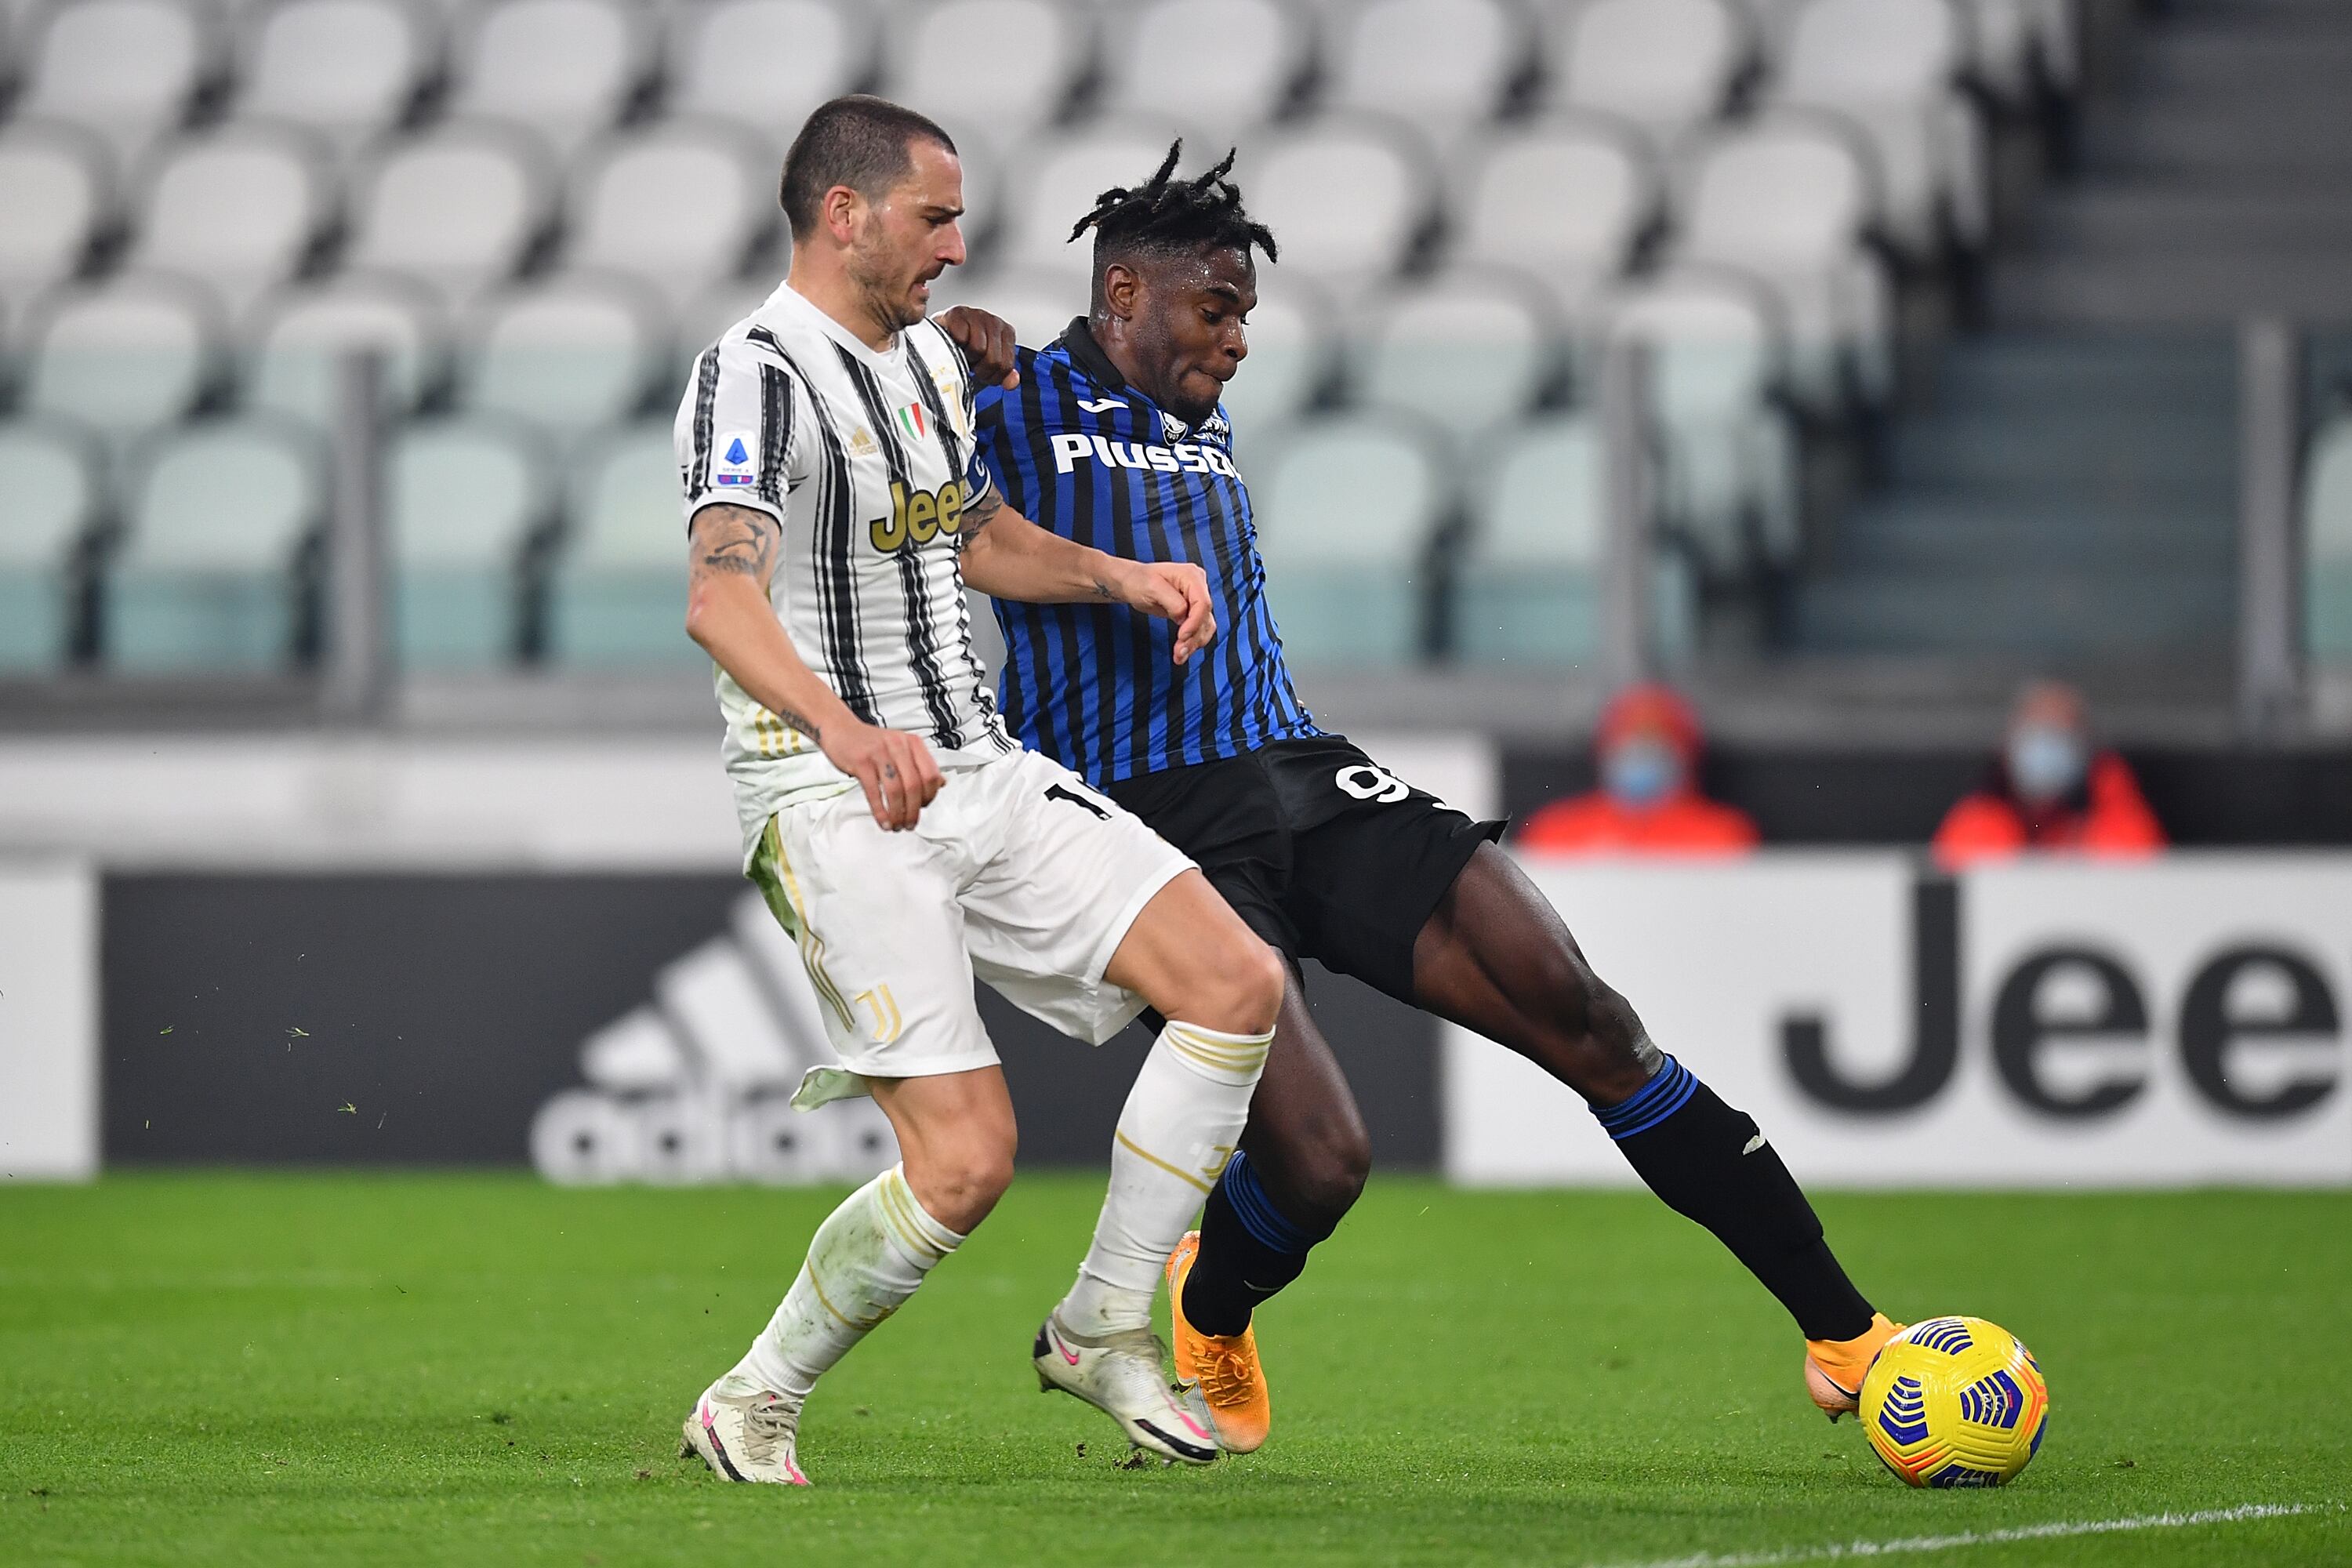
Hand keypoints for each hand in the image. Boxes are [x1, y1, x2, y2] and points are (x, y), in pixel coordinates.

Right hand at [821, 719, 945, 829]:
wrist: (840, 729)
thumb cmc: (871, 743)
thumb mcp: (901, 748)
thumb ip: (920, 765)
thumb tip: (942, 783)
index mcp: (912, 743)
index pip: (931, 774)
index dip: (930, 796)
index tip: (923, 807)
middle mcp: (898, 745)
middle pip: (914, 785)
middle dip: (913, 810)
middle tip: (910, 823)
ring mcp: (879, 752)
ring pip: (896, 790)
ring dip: (898, 814)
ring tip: (896, 825)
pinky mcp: (861, 762)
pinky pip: (874, 792)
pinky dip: (880, 811)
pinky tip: (883, 821)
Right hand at [935, 305, 1018, 389]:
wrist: (943, 329)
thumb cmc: (967, 344)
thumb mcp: (988, 360)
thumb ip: (1003, 372)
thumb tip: (1012, 382)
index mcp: (1006, 333)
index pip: (1006, 366)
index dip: (992, 376)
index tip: (983, 372)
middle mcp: (994, 322)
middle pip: (994, 360)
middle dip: (980, 369)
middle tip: (972, 363)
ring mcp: (977, 316)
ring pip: (978, 349)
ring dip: (967, 357)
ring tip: (964, 352)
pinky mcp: (958, 314)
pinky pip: (961, 337)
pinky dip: (955, 344)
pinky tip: (955, 343)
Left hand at [1111, 560, 1215, 664]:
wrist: (1133, 583)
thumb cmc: (1139, 580)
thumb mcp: (1152, 587)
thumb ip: (1172, 602)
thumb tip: (1184, 617)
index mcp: (1191, 576)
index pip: (1203, 603)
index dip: (1195, 622)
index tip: (1182, 637)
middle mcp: (1198, 587)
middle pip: (1205, 617)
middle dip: (1193, 637)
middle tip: (1179, 652)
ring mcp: (1196, 600)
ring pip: (1204, 627)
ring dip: (1193, 644)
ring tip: (1179, 656)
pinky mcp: (1192, 612)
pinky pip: (1198, 629)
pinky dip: (1191, 642)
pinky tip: (1182, 651)